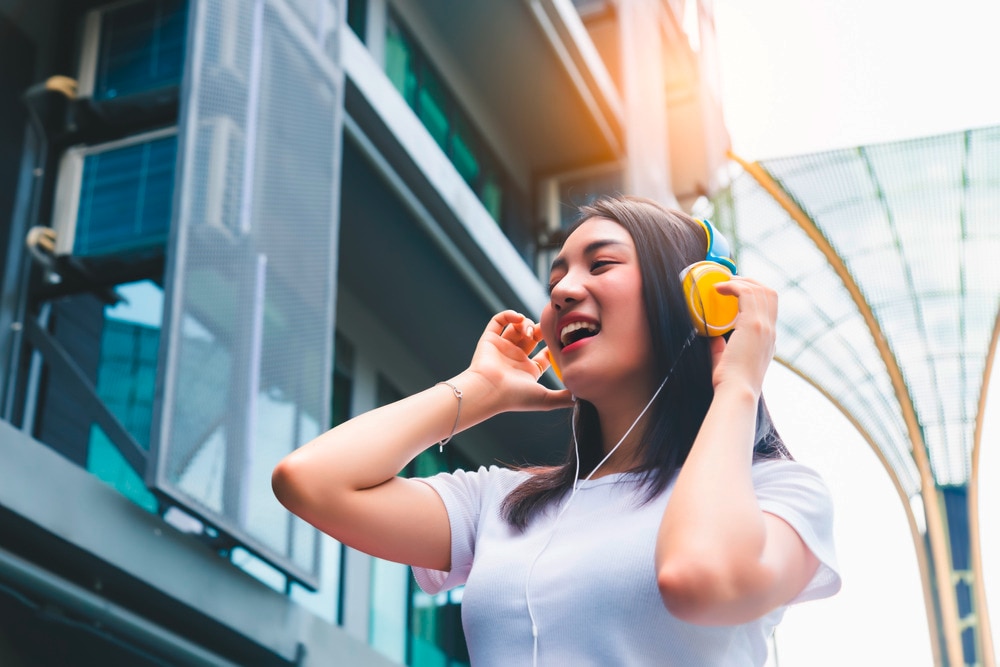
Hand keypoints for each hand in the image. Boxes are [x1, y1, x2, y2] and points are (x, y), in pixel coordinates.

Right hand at [465, 310, 573, 412]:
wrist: (489, 391)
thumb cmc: (515, 397)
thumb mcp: (546, 399)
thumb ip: (565, 398)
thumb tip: (583, 397)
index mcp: (528, 372)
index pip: (544, 356)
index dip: (552, 346)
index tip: (560, 340)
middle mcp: (515, 359)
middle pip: (531, 338)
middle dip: (539, 331)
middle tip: (545, 329)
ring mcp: (502, 348)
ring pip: (516, 328)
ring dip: (525, 324)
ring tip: (529, 331)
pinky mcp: (489, 340)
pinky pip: (498, 321)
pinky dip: (508, 315)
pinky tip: (518, 318)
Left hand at [707, 278, 776, 395]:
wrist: (737, 391)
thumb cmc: (730, 381)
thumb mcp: (727, 359)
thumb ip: (722, 347)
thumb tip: (713, 337)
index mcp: (768, 339)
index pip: (769, 307)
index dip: (755, 293)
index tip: (737, 290)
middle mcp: (770, 330)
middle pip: (769, 293)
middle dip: (750, 281)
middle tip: (730, 280)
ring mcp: (764, 326)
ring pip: (760, 290)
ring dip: (741, 281)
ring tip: (723, 282)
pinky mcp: (754, 325)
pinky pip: (746, 294)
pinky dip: (733, 286)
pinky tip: (719, 288)